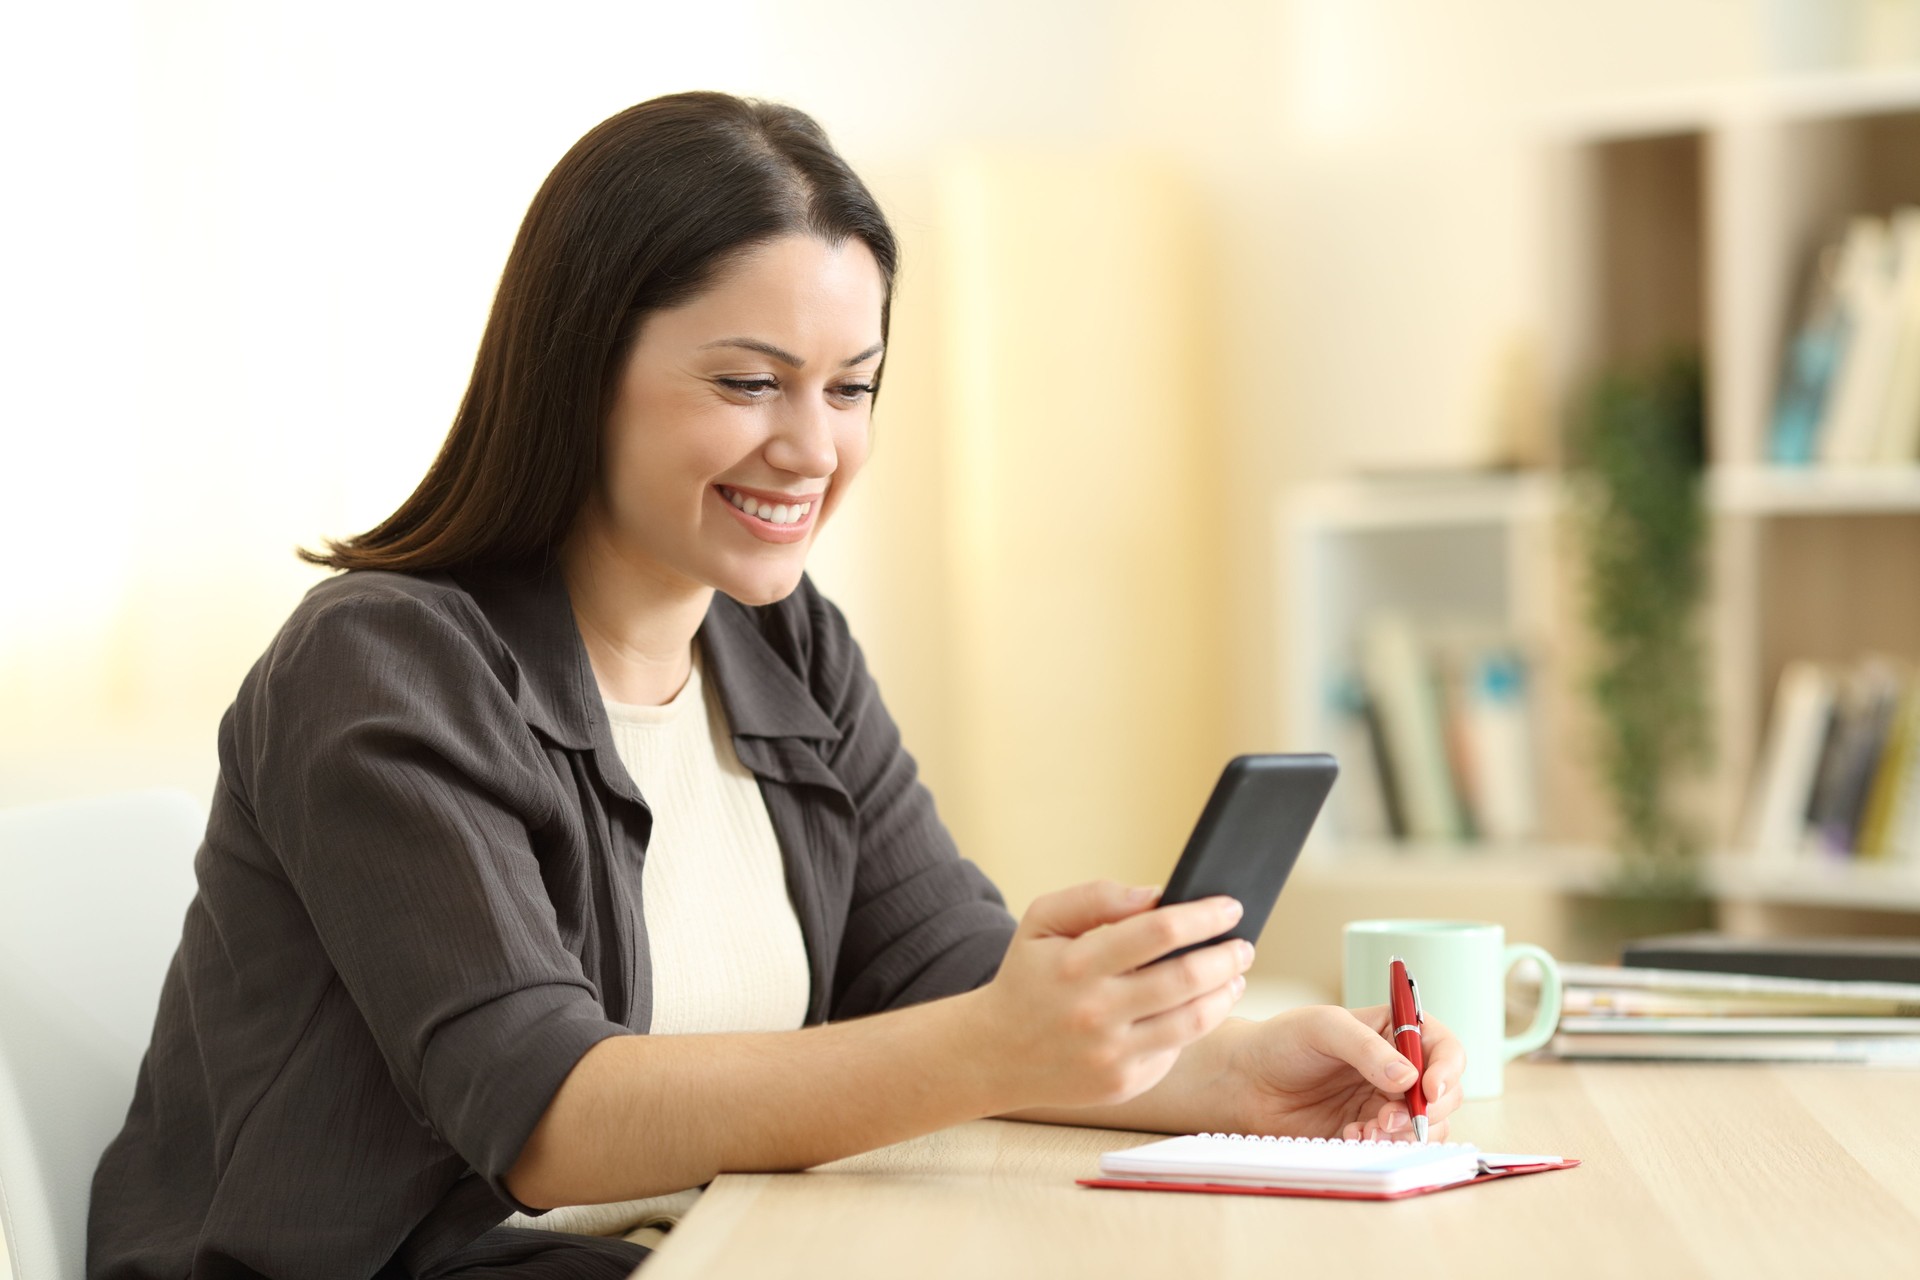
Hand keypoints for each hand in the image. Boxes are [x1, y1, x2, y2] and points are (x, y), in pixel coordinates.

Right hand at [970, 881, 1257, 1110]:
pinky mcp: (1123, 1083)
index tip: (1230, 906)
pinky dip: (1196, 1024)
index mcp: (1077, 964)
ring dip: (1225, 993)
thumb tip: (1155, 895)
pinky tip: (1201, 1006)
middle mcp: (1095, 1012)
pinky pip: (1175, 1050)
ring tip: (1236, 975)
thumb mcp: (1042, 920)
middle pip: (1185, 978)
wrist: (996, 1053)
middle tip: (1243, 944)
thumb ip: (1095, 897)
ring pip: (1192, 1020)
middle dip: (1227, 956)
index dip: (1203, 917)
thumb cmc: (1028, 977)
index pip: (1158, 932)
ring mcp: (1111, 1053)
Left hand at [1222, 1004, 1465, 1141]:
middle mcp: (1398, 1068)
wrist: (1246, 1081)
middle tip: (1388, 1117)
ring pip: (1427, 1126)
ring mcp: (1386, 1102)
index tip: (1429, 1089)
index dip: (1447, 1069)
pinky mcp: (1370, 1131)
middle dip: (1426, 1109)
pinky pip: (1395, 1146)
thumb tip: (1408, 1078)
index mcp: (1395, 1032)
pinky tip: (1350, 1136)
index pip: (1443, 1048)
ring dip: (1403, 1133)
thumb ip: (1366, 1048)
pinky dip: (1381, 1146)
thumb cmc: (1282, 1042)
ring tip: (1364, 1129)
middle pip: (1446, 1093)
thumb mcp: (1323, 1028)